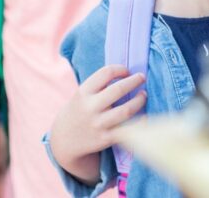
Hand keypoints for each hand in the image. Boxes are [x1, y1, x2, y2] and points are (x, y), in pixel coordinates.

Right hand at [49, 65, 146, 183]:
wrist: (64, 140)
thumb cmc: (80, 110)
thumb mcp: (82, 94)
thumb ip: (99, 85)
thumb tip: (128, 73)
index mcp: (84, 92)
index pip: (106, 73)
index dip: (120, 69)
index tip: (126, 71)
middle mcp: (90, 107)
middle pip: (118, 89)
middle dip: (134, 81)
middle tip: (142, 77)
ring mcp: (98, 124)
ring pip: (126, 110)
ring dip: (140, 100)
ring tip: (144, 95)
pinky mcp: (105, 138)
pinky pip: (127, 129)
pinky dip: (139, 122)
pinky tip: (144, 116)